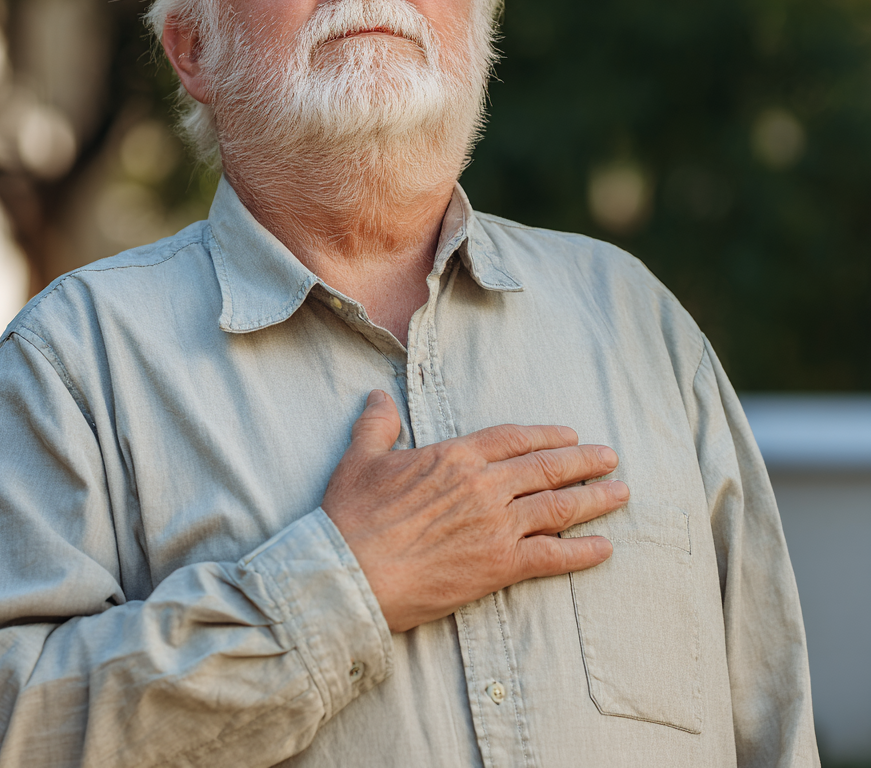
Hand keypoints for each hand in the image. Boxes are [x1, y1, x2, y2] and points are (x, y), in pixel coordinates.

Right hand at [322, 390, 628, 631]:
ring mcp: (496, 526)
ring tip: (620, 492)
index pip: (514, 438)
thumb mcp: (360, 458)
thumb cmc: (353, 515)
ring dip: (593, 498)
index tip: (570, 434)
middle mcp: (484, 485)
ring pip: (558, 507)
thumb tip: (378, 396)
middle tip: (610, 458)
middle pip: (546, 468)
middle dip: (583, 461)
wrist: (350, 573)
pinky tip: (604, 549)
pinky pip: (552, 557)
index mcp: (455, 455)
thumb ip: (377, 424)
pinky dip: (582, 552)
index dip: (546, 435)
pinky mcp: (499, 566)